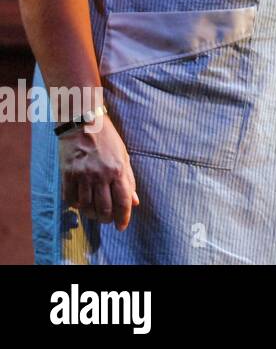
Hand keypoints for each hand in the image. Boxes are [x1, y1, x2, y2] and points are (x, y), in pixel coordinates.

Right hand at [58, 113, 138, 230]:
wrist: (83, 122)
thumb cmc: (107, 139)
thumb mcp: (124, 156)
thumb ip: (129, 180)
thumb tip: (135, 202)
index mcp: (118, 170)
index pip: (123, 202)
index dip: (124, 218)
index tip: (122, 226)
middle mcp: (101, 175)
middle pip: (104, 208)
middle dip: (107, 219)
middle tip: (108, 220)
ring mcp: (83, 175)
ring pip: (87, 207)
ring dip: (92, 215)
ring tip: (95, 214)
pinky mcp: (68, 174)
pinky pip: (71, 199)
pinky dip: (76, 206)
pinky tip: (80, 204)